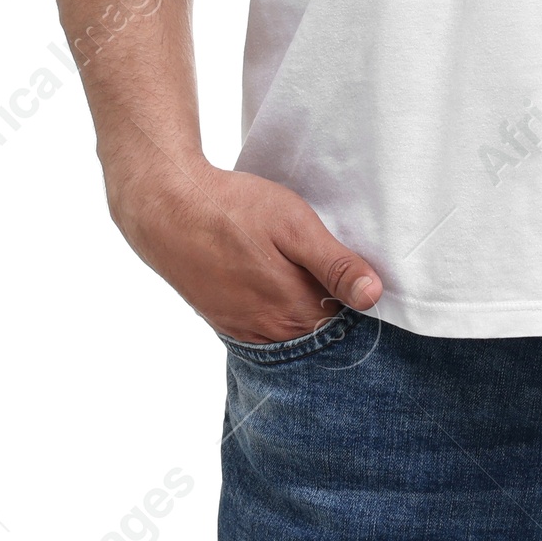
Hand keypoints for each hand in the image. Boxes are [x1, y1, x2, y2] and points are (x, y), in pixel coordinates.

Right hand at [106, 150, 383, 341]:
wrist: (168, 210)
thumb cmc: (234, 210)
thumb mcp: (294, 226)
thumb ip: (334, 264)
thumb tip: (373, 296)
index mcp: (295, 310)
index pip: (345, 322)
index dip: (354, 296)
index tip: (355, 271)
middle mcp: (271, 331)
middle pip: (318, 330)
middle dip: (331, 306)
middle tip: (327, 265)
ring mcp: (244, 329)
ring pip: (290, 330)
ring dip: (301, 309)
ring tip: (299, 270)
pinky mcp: (224, 320)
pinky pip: (262, 327)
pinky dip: (274, 311)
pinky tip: (272, 280)